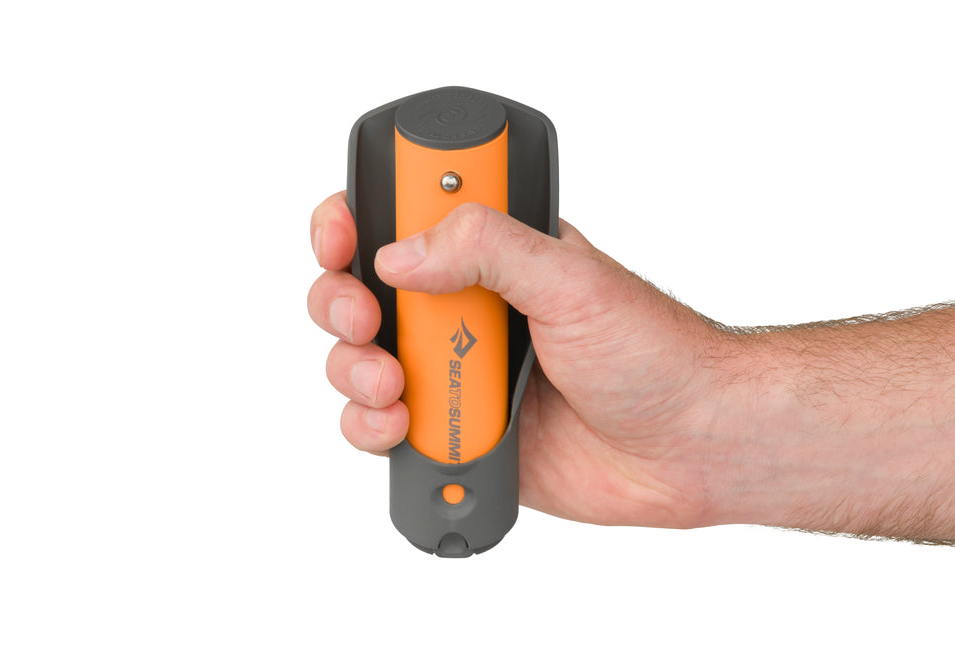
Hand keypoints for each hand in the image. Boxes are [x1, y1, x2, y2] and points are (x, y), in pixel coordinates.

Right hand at [308, 191, 730, 527]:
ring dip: (353, 371)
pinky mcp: (455, 432)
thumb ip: (488, 248)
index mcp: (489, 253)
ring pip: (358, 360)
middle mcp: (461, 308)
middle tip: (366, 322)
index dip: (352, 222)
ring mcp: (454, 372)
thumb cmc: (652, 352)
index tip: (340, 241)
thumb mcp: (572, 279)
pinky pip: (382, 427)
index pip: (398, 218)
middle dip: (340, 303)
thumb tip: (400, 254)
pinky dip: (372, 429)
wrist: (688, 447)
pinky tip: (400, 426)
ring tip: (395, 386)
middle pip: (358, 291)